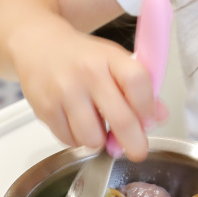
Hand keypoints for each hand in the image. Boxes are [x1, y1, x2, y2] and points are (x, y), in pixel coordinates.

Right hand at [10, 19, 163, 159]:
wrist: (38, 45)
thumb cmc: (82, 56)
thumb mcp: (114, 60)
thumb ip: (139, 87)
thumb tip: (159, 116)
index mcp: (109, 58)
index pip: (137, 82)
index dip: (148, 107)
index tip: (151, 120)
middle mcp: (87, 74)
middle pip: (121, 119)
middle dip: (134, 143)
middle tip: (137, 150)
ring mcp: (64, 93)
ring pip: (93, 138)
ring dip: (99, 141)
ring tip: (97, 126)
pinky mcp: (46, 110)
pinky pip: (70, 141)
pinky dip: (78, 139)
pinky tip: (77, 123)